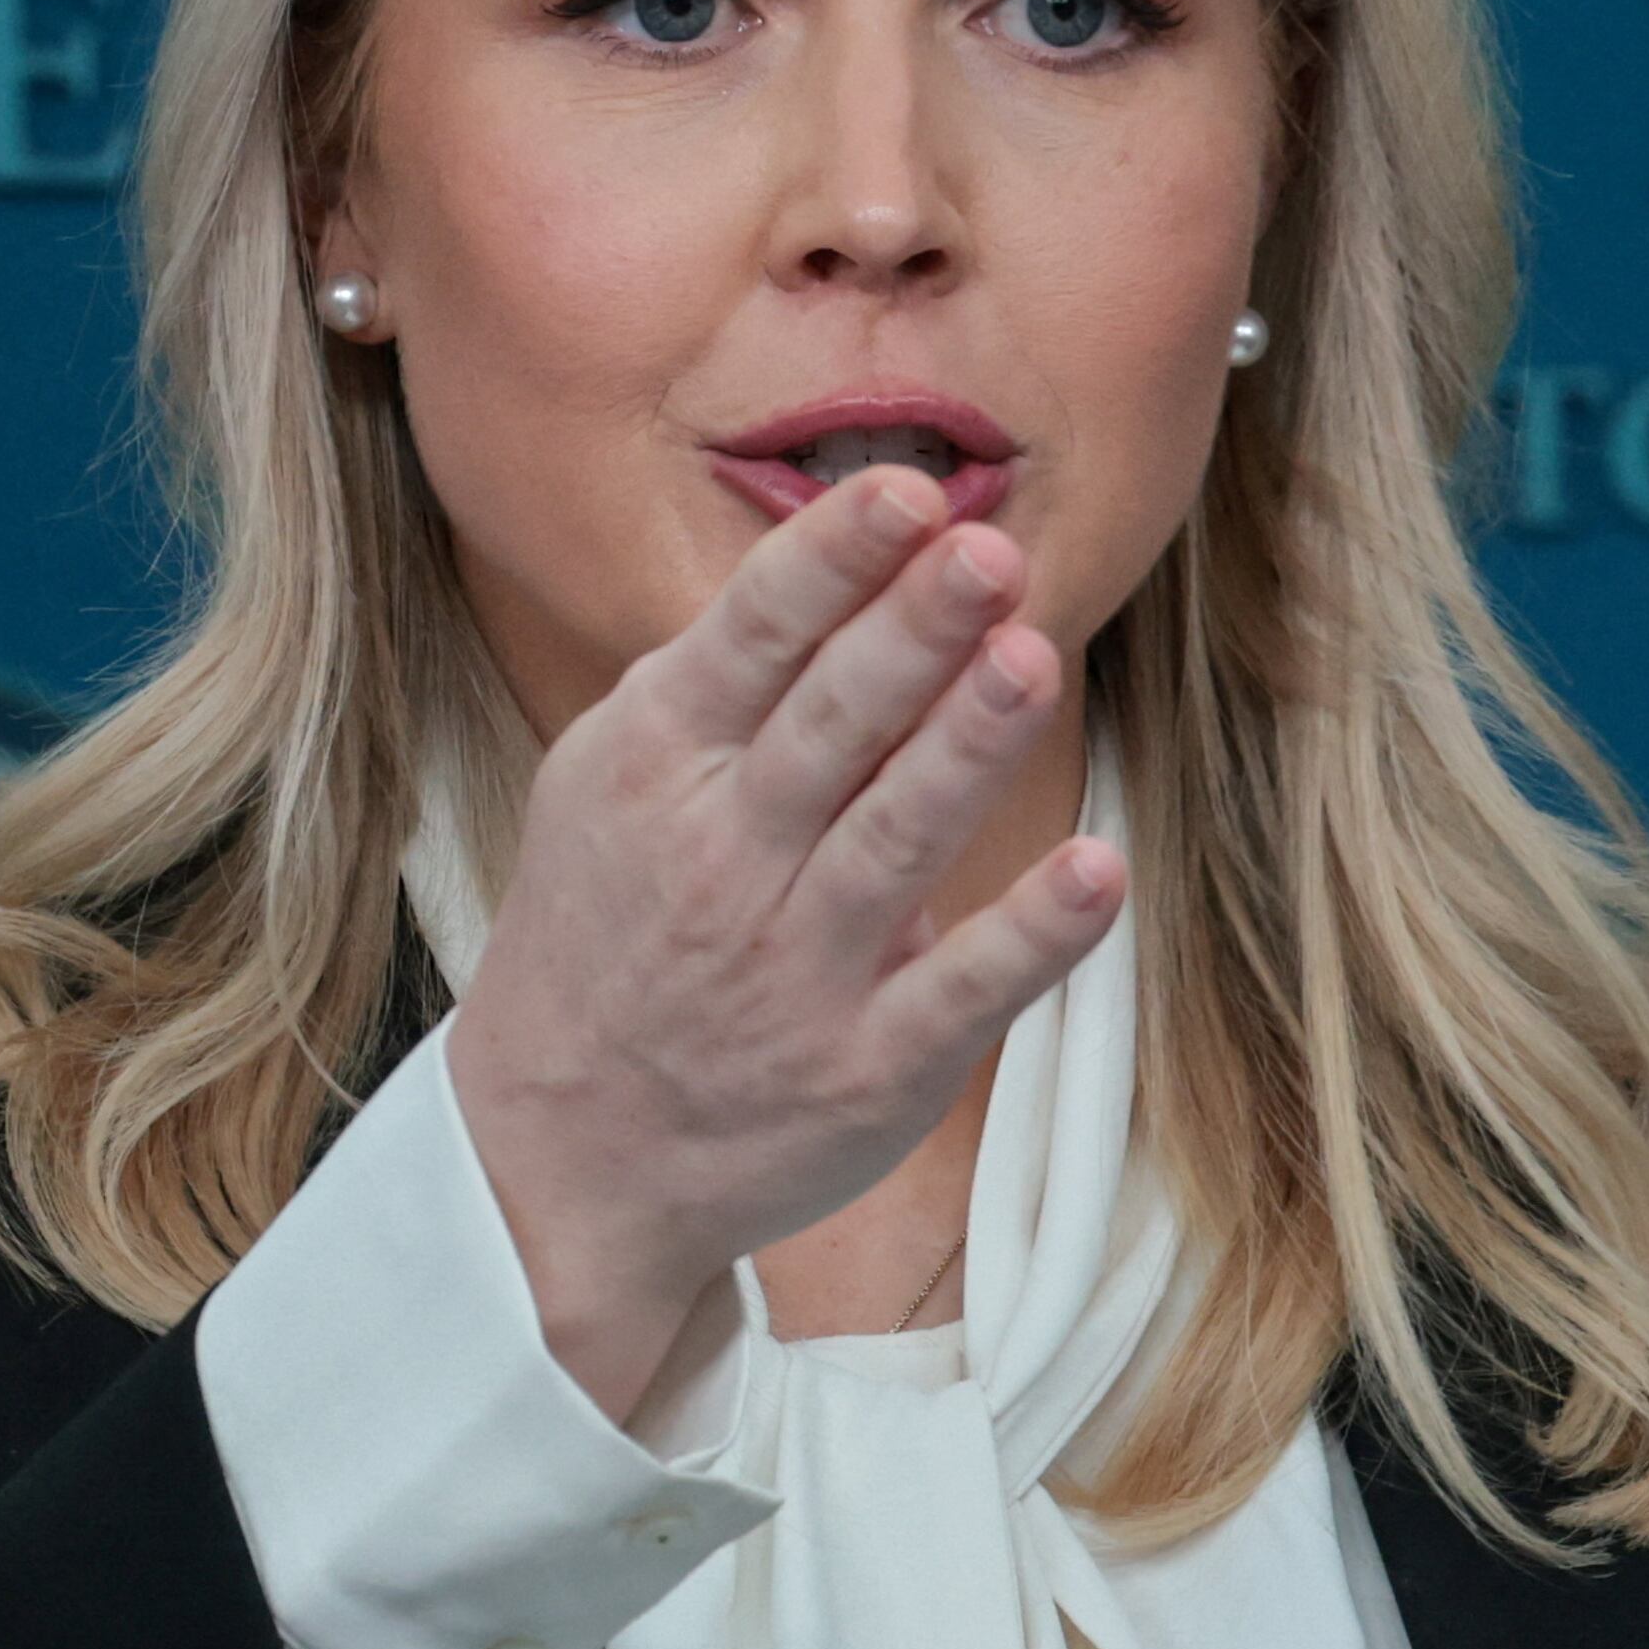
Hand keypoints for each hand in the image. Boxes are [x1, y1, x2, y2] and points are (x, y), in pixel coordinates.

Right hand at [444, 467, 1129, 1419]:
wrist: (553, 1155)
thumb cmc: (604, 937)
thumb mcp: (609, 785)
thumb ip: (718, 680)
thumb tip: (848, 560)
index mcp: (658, 770)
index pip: (750, 641)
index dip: (831, 562)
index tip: (906, 493)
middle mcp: (722, 862)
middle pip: (828, 728)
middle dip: (911, 634)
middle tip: (988, 552)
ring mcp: (795, 971)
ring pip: (892, 841)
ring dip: (966, 750)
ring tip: (1033, 662)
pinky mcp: (867, 1070)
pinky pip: (958, 994)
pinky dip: (1028, 935)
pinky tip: (1095, 871)